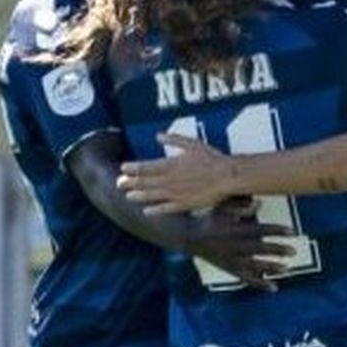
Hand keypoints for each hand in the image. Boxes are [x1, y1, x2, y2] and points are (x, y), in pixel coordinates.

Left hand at [119, 131, 233, 214]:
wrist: (227, 176)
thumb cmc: (211, 158)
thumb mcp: (192, 143)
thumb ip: (173, 139)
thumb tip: (158, 135)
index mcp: (171, 164)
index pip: (145, 167)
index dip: (132, 168)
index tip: (123, 168)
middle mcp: (170, 180)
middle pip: (145, 182)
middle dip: (130, 182)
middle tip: (119, 183)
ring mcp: (176, 194)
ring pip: (152, 196)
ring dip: (139, 196)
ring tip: (128, 196)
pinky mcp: (184, 204)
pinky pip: (166, 208)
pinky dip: (155, 210)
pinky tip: (147, 211)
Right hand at [184, 203, 296, 290]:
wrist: (190, 237)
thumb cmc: (210, 218)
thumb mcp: (222, 208)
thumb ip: (241, 206)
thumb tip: (260, 202)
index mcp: (234, 230)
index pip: (259, 230)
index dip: (276, 231)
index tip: (292, 231)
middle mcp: (234, 246)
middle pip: (258, 249)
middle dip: (276, 250)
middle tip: (293, 251)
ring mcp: (232, 260)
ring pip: (253, 266)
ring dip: (270, 267)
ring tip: (287, 268)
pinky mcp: (230, 270)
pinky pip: (246, 279)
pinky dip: (260, 284)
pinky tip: (274, 287)